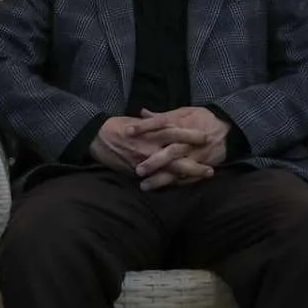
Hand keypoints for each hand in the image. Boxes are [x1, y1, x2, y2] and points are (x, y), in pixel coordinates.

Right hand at [89, 116, 207, 179]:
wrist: (96, 138)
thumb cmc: (117, 126)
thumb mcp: (136, 120)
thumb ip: (153, 123)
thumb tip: (166, 119)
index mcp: (151, 132)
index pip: (175, 133)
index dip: (191, 135)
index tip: (205, 137)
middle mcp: (150, 148)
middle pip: (177, 158)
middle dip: (195, 165)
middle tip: (211, 171)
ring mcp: (144, 163)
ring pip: (168, 173)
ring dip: (186, 178)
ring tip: (198, 183)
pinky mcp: (136, 173)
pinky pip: (155, 180)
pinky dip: (168, 184)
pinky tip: (180, 188)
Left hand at [128, 107, 229, 190]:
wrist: (228, 129)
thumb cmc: (202, 118)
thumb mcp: (183, 112)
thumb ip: (162, 115)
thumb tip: (142, 113)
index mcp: (181, 122)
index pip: (160, 123)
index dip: (144, 127)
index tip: (127, 132)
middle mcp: (188, 139)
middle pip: (169, 151)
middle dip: (154, 161)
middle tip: (137, 170)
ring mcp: (195, 154)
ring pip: (177, 168)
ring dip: (161, 178)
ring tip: (145, 186)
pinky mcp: (202, 165)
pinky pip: (187, 177)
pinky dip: (174, 184)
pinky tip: (161, 189)